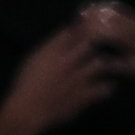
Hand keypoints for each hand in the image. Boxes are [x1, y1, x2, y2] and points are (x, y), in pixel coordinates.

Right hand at [0, 8, 124, 134]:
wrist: (29, 109)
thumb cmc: (26, 84)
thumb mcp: (33, 59)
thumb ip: (49, 48)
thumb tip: (64, 37)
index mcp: (53, 51)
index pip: (71, 32)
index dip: (82, 27)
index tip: (89, 25)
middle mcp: (68, 61)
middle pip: (89, 44)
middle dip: (95, 43)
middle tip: (104, 43)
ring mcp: (78, 78)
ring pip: (99, 64)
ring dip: (103, 63)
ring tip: (109, 64)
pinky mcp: (85, 95)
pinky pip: (103, 89)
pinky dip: (108, 87)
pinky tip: (109, 86)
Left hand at [80, 2, 134, 113]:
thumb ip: (122, 29)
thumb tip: (93, 14)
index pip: (114, 7)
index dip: (94, 9)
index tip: (77, 14)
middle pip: (111, 19)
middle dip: (89, 22)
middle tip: (71, 28)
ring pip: (112, 36)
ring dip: (92, 39)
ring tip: (76, 45)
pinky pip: (117, 63)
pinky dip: (102, 63)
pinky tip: (90, 66)